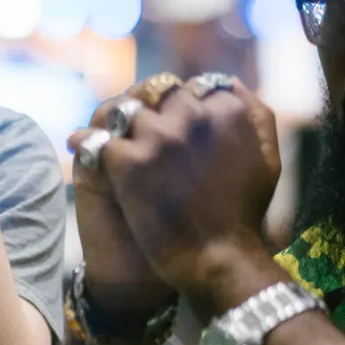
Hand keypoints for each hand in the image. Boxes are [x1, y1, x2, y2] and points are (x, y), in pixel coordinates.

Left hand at [72, 76, 279, 306]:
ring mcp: (158, 137)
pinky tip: (79, 147)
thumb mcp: (265, 160)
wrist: (217, 260)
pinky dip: (85, 142)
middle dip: (149, 105)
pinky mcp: (128, 161)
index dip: (181, 102)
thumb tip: (230, 83)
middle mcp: (192, 115)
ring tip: (109, 134)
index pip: (195, 86)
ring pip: (125, 110)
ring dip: (117, 121)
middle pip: (157, 93)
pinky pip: (96, 139)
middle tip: (136, 122)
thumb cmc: (244, 215)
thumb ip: (254, 116)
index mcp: (228, 111)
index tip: (172, 117)